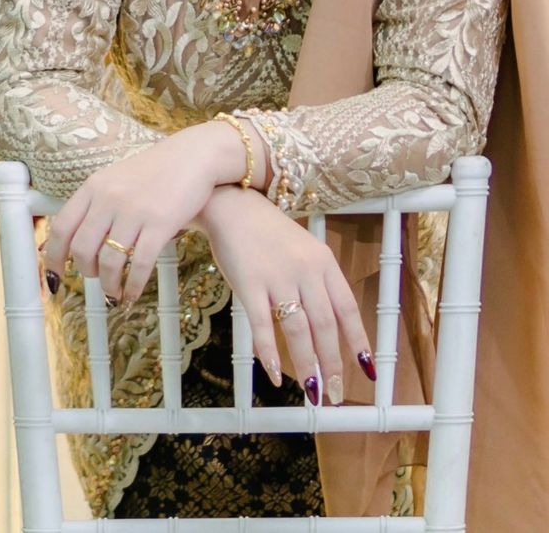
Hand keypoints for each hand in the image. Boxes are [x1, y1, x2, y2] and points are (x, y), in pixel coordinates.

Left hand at [44, 121, 248, 304]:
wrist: (193, 156)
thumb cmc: (154, 172)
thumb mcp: (115, 180)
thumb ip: (95, 204)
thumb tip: (74, 239)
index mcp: (93, 187)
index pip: (62, 227)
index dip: (53, 257)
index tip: (54, 277)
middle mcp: (109, 198)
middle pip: (82, 248)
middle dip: (86, 273)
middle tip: (95, 280)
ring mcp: (134, 210)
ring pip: (109, 261)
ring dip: (109, 285)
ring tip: (114, 294)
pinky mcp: (160, 223)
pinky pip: (140, 264)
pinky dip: (133, 286)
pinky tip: (132, 294)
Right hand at [195, 185, 371, 403]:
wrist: (230, 204)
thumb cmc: (268, 232)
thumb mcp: (304, 250)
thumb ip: (318, 283)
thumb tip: (329, 330)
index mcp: (324, 262)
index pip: (348, 309)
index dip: (359, 343)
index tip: (367, 372)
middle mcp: (305, 270)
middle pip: (325, 326)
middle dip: (332, 365)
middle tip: (335, 395)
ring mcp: (277, 277)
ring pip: (298, 330)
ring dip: (307, 366)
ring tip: (312, 391)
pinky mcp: (249, 283)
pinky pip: (261, 325)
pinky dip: (268, 353)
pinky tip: (273, 373)